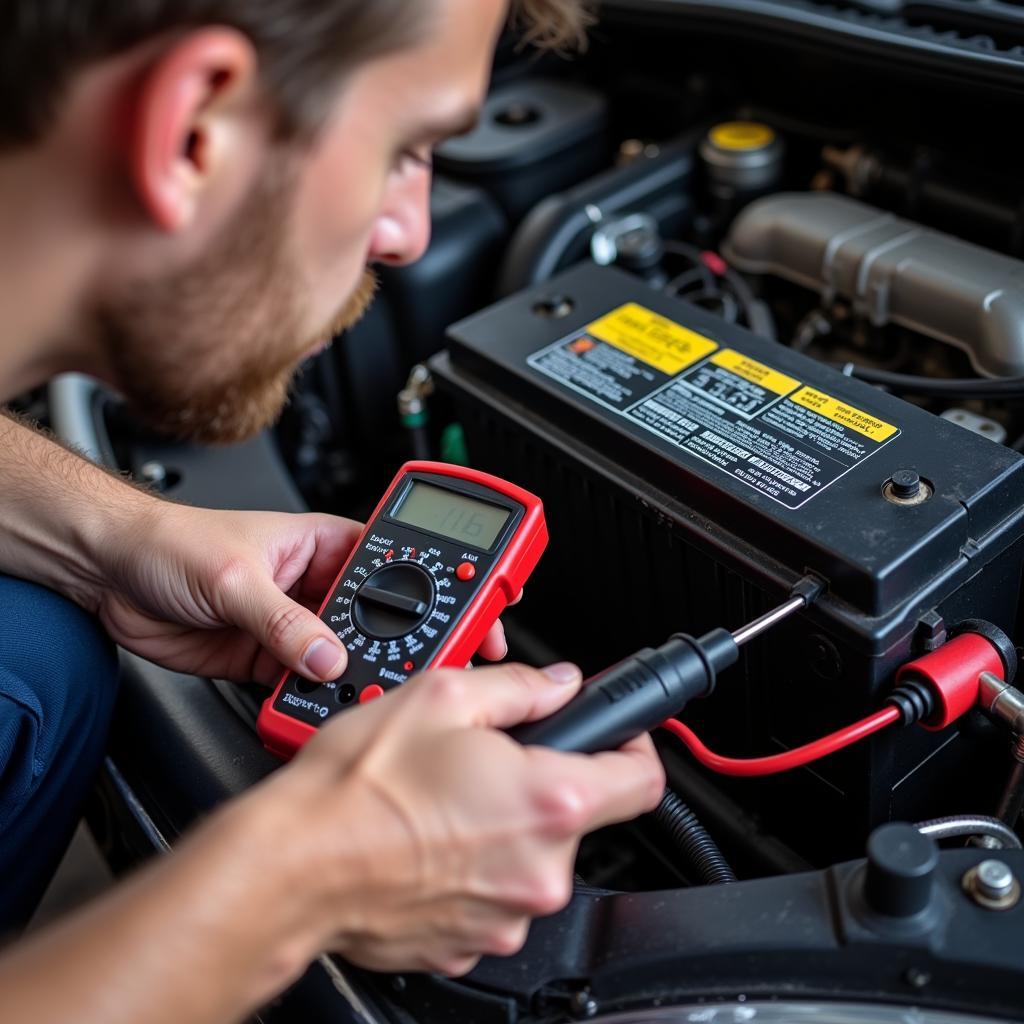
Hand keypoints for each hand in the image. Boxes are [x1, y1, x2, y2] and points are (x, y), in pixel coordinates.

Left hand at [94, 502, 510, 683]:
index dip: (446, 583)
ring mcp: (296, 625)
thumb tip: (328, 656)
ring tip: (383, 696)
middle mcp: (319, 585)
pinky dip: (322, 700)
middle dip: (414, 640)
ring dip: (363, 676)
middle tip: (443, 664)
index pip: (401, 562)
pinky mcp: (270, 660)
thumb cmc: (171, 542)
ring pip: (351, 655)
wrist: (108, 573)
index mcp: (326, 543)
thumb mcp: (235, 577)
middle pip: (385, 616)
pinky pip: (310, 684)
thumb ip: (284, 621)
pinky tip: (331, 712)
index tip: (480, 606)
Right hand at [235, 661, 664, 975]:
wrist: (293, 866)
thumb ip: (520, 687)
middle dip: (544, 783)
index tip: (618, 737)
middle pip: (580, 816)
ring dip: (505, 826)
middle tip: (488, 761)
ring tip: (445, 802)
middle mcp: (539, 869)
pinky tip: (431, 841)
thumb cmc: (357, 788)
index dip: (636, 747)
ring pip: (533, 855)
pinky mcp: (471, 942)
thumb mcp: (442, 697)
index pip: (643, 780)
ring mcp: (507, 915)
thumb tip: (557, 684)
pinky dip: (475, 867)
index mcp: (548, 801)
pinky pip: (495, 893)